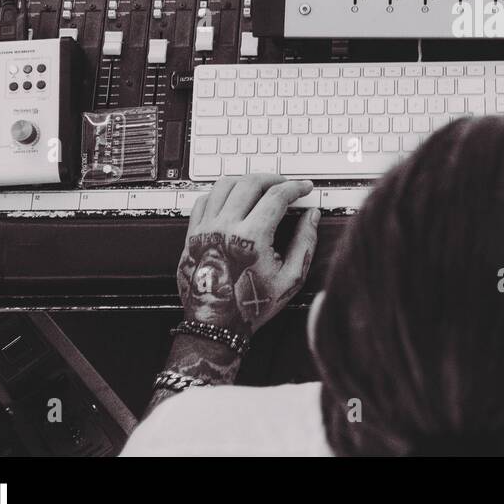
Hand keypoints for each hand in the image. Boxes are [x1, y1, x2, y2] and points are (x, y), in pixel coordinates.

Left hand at [176, 175, 319, 335]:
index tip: (303, 188)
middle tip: (285, 185)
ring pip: (225, 185)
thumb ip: (305, 243)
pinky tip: (233, 200)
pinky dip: (221, 193)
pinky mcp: (192, 235)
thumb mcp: (290, 279)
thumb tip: (311, 216)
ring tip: (260, 188)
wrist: (217, 324)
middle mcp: (225, 228)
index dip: (295, 187)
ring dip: (247, 181)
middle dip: (273, 179)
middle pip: (251, 183)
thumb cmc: (252, 305)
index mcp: (251, 238)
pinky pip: (205, 200)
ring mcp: (205, 229)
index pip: (277, 196)